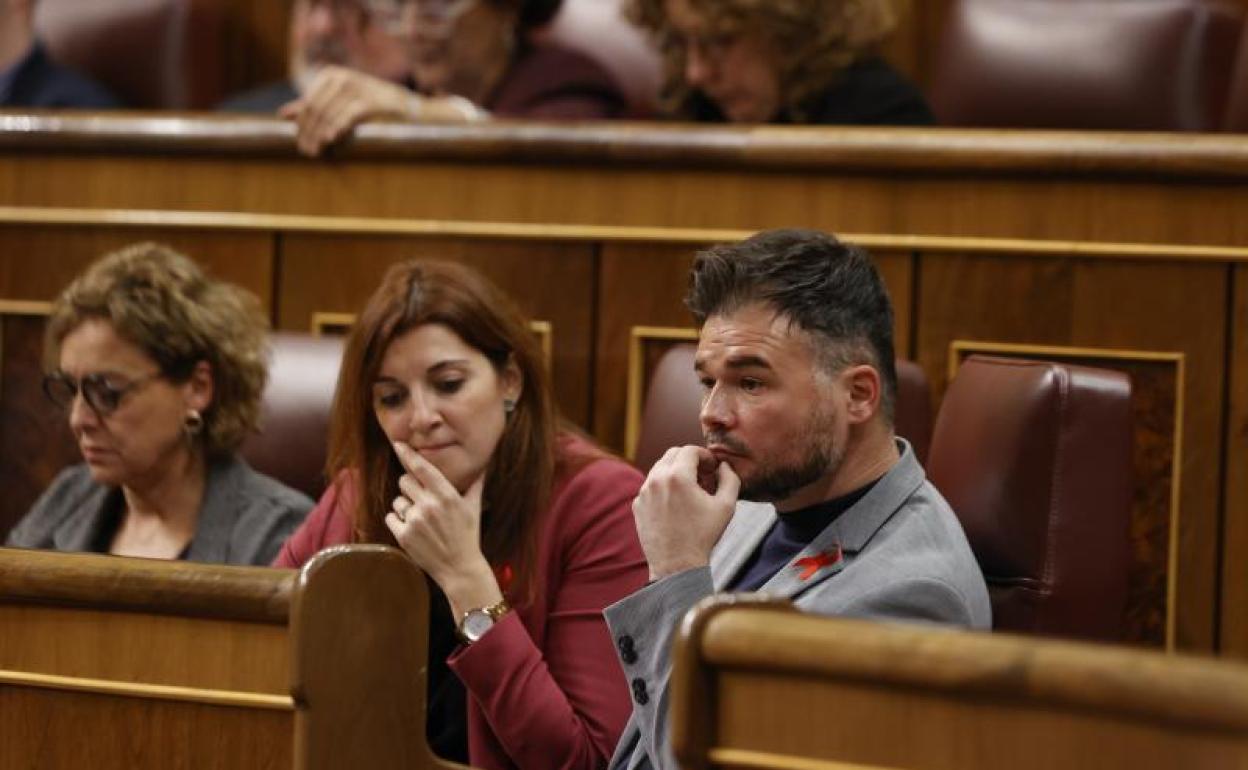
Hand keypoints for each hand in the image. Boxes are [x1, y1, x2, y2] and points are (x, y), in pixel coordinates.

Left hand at [279, 66, 415, 155]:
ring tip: (315, 152)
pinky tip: (330, 141)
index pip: (308, 102)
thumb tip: (283, 114)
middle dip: (308, 132)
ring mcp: (356, 87)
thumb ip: (313, 106)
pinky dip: (336, 128)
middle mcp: (341, 77)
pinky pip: (347, 116)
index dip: (302, 124)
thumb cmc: (369, 106)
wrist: (406, 108)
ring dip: (318, 136)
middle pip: (316, 109)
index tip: (299, 143)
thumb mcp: (338, 102)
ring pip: (328, 115)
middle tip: (305, 152)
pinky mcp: (370, 101)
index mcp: (330, 75)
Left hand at [384, 442, 501, 618]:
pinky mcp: (404, 536)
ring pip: (397, 500)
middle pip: (405, 481)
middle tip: (422, 499)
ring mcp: (415, 521)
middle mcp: (429, 505)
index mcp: (446, 495)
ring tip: (421, 519)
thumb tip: (484, 465)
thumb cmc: (468, 535)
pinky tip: (413, 529)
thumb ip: (475, 483)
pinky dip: (397, 521)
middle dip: (410, 487)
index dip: (407, 454)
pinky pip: (390, 517)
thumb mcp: (473, 507)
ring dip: (405, 506)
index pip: (422, 467)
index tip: (397, 443)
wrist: (460, 568)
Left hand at [632, 445, 739, 580]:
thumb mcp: (726, 506)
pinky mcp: (637, 505)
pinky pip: (651, 486)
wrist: (676, 565)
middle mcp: (656, 480)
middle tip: (703, 475)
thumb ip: (730, 479)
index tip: (712, 467)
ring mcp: (643, 492)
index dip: (705, 455)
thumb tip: (723, 466)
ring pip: (659, 469)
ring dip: (676, 472)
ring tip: (690, 490)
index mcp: (677, 477)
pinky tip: (676, 504)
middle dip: (689, 460)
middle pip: (672, 454)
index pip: (690, 450)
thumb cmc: (703, 536)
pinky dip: (663, 487)